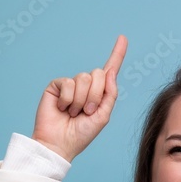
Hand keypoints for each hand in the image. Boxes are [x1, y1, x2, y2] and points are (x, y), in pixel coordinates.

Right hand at [31, 34, 127, 162]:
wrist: (60, 144)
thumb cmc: (81, 134)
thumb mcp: (103, 116)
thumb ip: (110, 94)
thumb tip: (110, 71)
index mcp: (99, 93)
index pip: (109, 70)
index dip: (117, 54)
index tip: (123, 37)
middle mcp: (86, 87)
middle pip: (98, 74)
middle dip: (95, 95)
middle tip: (86, 112)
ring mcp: (71, 85)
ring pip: (83, 78)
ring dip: (81, 100)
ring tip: (74, 113)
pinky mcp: (57, 85)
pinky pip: (68, 83)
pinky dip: (68, 99)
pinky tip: (62, 109)